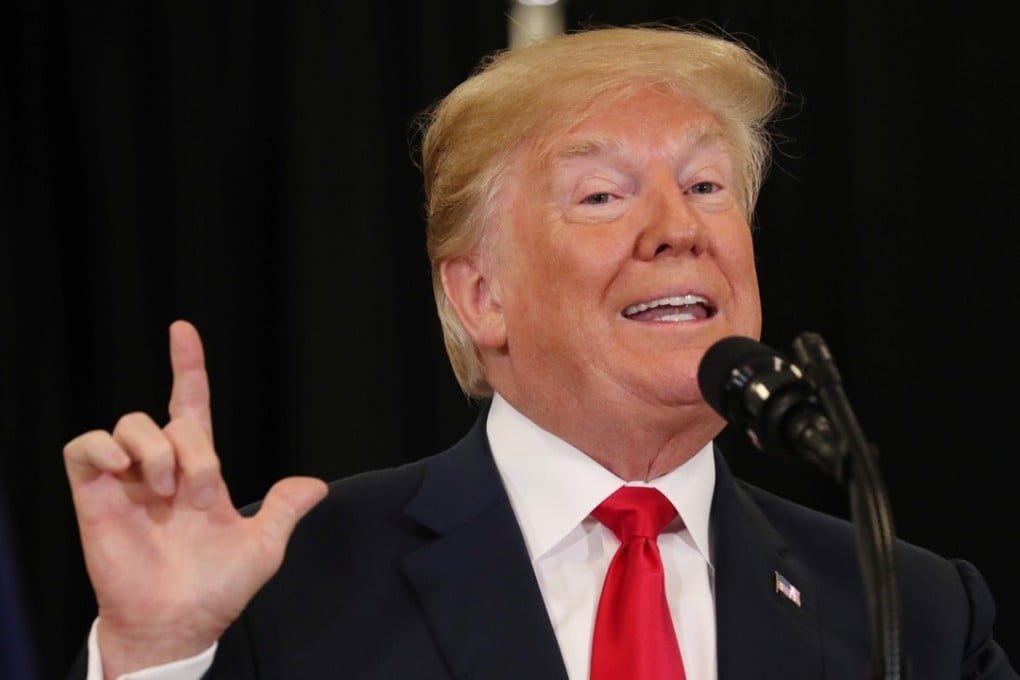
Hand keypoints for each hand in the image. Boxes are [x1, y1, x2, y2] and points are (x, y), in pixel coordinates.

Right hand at [63, 320, 327, 676]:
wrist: (179, 622)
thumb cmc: (217, 587)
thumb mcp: (263, 546)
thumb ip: (284, 509)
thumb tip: (316, 485)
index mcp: (198, 471)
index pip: (190, 405)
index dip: (188, 368)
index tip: (183, 330)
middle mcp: (161, 468)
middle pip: (169, 420)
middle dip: (195, 450)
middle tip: (201, 496)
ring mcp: (126, 479)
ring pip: (130, 424)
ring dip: (155, 451)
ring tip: (164, 492)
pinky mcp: (93, 495)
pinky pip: (83, 446)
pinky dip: (101, 447)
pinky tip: (123, 470)